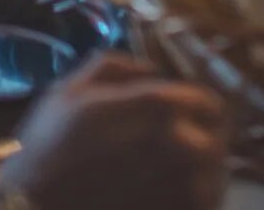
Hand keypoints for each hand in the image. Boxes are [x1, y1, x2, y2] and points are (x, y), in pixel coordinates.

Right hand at [0, 54, 226, 209]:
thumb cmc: (46, 153)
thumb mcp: (69, 92)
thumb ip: (116, 68)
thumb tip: (151, 69)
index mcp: (160, 107)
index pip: (207, 102)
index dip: (196, 107)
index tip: (184, 114)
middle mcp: (183, 146)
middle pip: (217, 140)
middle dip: (201, 140)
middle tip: (180, 147)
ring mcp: (186, 191)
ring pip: (213, 178)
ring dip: (200, 174)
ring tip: (171, 177)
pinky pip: (201, 207)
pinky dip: (190, 201)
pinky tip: (166, 198)